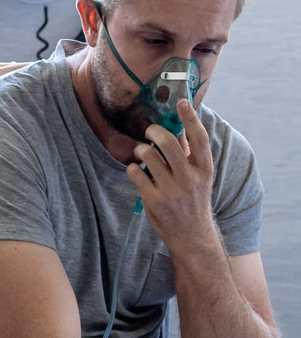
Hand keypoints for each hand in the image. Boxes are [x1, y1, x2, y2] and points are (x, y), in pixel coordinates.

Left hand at [127, 99, 217, 258]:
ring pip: (147, 155)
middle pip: (167, 142)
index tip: (182, 102)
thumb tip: (181, 128)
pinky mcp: (153, 200)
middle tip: (150, 132)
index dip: (190, 118)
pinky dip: (133, 168)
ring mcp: (171, 190)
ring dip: (141, 150)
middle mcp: (189, 179)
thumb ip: (189, 154)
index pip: (200, 139)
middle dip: (154, 131)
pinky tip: (137, 171)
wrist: (191, 236)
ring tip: (142, 154)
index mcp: (204, 170)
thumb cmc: (193, 201)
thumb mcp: (199, 177)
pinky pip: (135, 172)